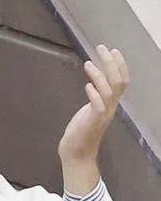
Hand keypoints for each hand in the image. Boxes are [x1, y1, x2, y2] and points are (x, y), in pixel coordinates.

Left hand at [58, 46, 128, 192]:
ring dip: (99, 75)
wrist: (77, 153)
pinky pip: (98, 107)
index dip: (120, 65)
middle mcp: (110, 107)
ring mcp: (102, 114)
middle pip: (118, 82)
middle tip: (102, 48)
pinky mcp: (93, 122)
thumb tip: (94, 79)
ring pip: (109, 91)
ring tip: (88, 63)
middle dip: (111, 63)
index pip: (122, 81)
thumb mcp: (91, 108)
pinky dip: (94, 94)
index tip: (113, 49)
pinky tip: (87, 85)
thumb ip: (95, 96)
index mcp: (110, 103)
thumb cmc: (82, 130)